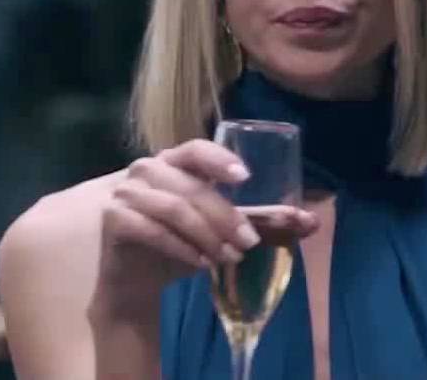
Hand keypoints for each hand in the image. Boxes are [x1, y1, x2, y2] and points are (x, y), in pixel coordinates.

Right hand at [94, 139, 317, 315]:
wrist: (134, 277)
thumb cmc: (183, 242)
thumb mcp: (223, 229)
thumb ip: (263, 222)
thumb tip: (311, 222)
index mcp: (176, 161)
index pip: (196, 148)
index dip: (218, 158)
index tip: (245, 177)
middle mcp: (149, 169)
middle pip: (192, 187)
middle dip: (226, 216)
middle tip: (250, 243)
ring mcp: (127, 192)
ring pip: (174, 208)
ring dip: (207, 235)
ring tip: (231, 258)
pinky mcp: (115, 219)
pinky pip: (151, 230)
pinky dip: (181, 248)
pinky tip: (201, 265)